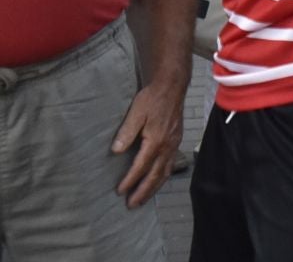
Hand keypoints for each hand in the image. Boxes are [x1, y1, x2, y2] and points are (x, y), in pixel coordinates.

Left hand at [112, 80, 183, 207]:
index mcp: (156, 141)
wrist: (172, 86)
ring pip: (164, 173)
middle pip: (155, 176)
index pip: (141, 166)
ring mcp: (174, 145)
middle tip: (132, 205)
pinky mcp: (176, 142)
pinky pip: (170, 166)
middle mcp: (167, 146)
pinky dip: (163, 177)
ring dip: (153, 188)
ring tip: (143, 199)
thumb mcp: (136, 112)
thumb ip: (126, 132)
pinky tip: (157, 180)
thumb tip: (116, 151)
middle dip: (143, 192)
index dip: (130, 180)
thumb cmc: (152, 98)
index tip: (120, 191)